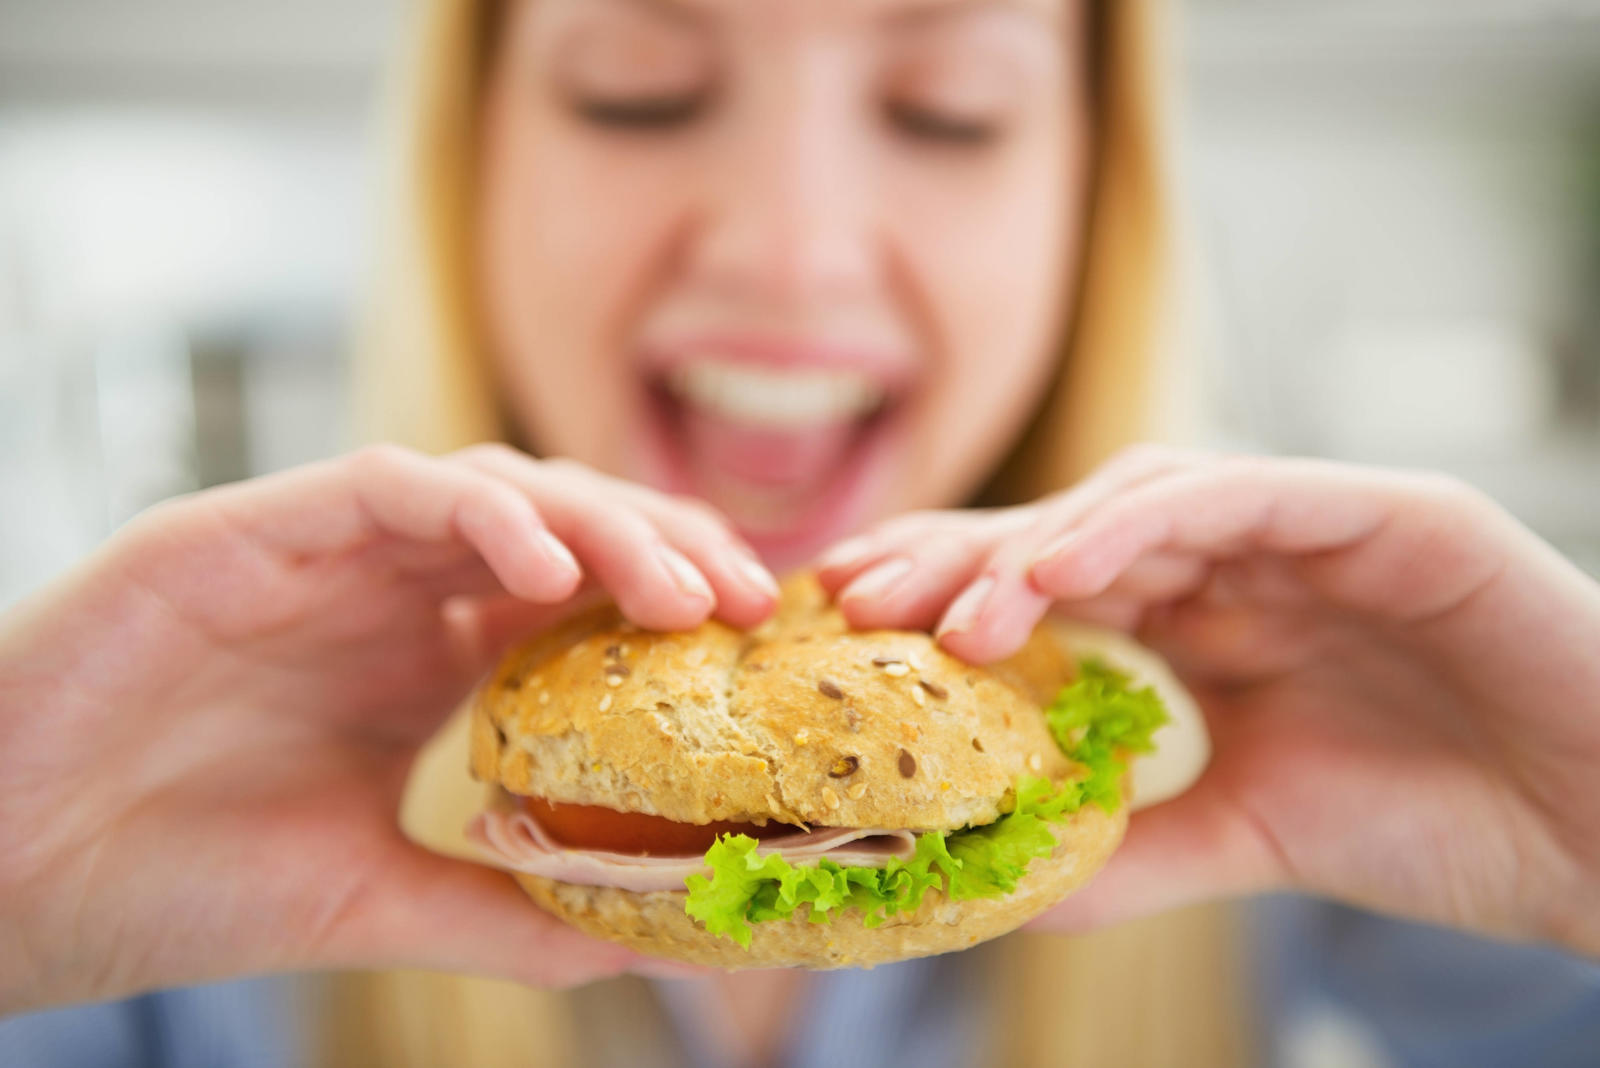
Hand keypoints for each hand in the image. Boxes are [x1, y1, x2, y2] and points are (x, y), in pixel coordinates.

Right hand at [0, 444, 777, 1011]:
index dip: (671, 599)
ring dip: (592, 522)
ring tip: (674, 586)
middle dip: (660, 547)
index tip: (759, 642)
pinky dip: (474, 512)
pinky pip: (384, 487)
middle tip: (747, 601)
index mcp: (420, 655)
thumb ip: (496, 905)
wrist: (6, 883)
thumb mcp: (373, 898)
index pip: (575, 592)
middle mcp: (384, 589)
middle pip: (556, 526)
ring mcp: (317, 551)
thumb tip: (633, 941)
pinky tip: (543, 566)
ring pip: (488, 489)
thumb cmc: (172, 884)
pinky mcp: (242, 529)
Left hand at [817, 447, 1599, 954]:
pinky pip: (1241, 495)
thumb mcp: (1253, 835)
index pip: (1056, 587)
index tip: (850, 625)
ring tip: (945, 610)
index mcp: (1212, 620)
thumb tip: (1006, 883)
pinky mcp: (1386, 510)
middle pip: (1073, 531)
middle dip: (960, 556)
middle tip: (854, 595)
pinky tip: (1058, 571)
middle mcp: (1247, 559)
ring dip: (1035, 546)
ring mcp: (1312, 524)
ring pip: (1139, 501)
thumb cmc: (1448, 825)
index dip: (951, 594)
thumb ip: (1136, 843)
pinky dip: (1141, 524)